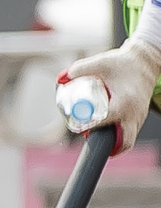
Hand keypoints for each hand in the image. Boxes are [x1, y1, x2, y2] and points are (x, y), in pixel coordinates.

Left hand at [59, 40, 160, 154]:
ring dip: (111, 141)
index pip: (108, 119)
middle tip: (87, 137)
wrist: (145, 63)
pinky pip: (129, 133)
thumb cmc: (123, 63)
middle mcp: (135, 113)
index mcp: (125, 101)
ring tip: (92, 132)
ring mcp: (139, 118)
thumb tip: (62, 78)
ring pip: (127, 139)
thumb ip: (80, 68)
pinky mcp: (139, 118)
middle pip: (124, 141)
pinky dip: (117, 135)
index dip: (92, 125)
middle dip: (106, 145)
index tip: (79, 127)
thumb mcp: (100, 62)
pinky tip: (102, 128)